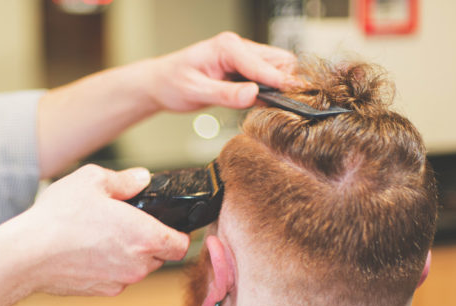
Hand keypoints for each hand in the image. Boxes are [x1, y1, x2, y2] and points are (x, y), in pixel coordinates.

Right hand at [9, 165, 190, 296]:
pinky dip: (108, 266)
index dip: (178, 233)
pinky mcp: (101, 291)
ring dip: (128, 254)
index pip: (182, 244)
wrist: (28, 255)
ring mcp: (120, 281)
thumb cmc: (60, 218)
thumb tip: (142, 178)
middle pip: (159, 256)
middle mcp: (138, 264)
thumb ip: (125, 180)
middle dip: (149, 241)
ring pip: (136, 268)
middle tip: (126, 223)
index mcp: (146, 236)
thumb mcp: (92, 181)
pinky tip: (87, 250)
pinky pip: (116, 277)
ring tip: (101, 235)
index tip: (166, 225)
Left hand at [145, 32, 297, 111]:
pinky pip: (266, 78)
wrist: (161, 84)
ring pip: (276, 69)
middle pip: (278, 61)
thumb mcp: (195, 91)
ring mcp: (242, 58)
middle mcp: (238, 48)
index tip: (294, 98)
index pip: (263, 64)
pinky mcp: (242, 70)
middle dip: (284, 82)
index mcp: (227, 47)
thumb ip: (224, 94)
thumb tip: (252, 94)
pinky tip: (265, 105)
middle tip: (284, 106)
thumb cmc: (172, 83)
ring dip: (278, 87)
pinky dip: (269, 91)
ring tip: (274, 107)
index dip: (279, 82)